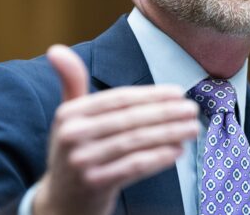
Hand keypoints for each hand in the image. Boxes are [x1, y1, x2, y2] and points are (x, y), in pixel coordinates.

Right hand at [33, 44, 199, 214]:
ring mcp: (82, 162)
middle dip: (166, 113)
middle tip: (193, 109)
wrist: (61, 201)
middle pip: (129, 119)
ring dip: (170, 133)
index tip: (178, 92)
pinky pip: (133, 167)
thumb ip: (71, 82)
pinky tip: (178, 150)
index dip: (151, 95)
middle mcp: (71, 135)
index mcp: (69, 113)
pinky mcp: (95, 184)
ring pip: (135, 142)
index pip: (118, 99)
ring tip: (193, 128)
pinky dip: (158, 158)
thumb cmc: (74, 149)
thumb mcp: (68, 116)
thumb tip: (56, 49)